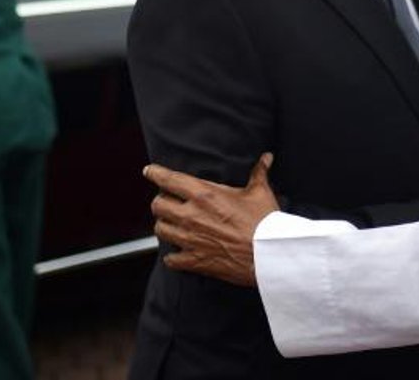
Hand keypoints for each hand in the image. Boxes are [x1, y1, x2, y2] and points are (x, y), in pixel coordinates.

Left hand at [144, 153, 278, 286]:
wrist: (269, 255)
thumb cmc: (264, 222)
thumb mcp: (260, 192)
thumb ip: (259, 172)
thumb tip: (266, 158)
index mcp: (204, 194)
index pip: (169, 179)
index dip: (155, 173)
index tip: (149, 171)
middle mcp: (191, 215)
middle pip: (157, 205)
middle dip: (160, 201)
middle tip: (168, 201)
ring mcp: (190, 239)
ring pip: (160, 230)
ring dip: (164, 225)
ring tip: (172, 224)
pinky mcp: (195, 260)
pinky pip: (170, 259)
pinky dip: (172, 256)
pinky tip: (177, 252)